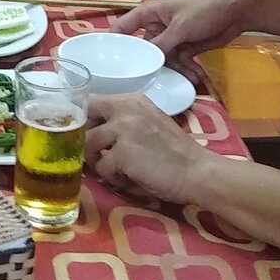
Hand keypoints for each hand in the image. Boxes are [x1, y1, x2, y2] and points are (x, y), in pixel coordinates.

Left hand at [84, 92, 215, 205]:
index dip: (84, 119)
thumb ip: (124, 121)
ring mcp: (123, 129)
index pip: (92, 101)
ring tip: (112, 169)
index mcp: (132, 100)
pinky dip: (110, 177)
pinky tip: (125, 178)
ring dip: (96, 160)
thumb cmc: (175, 152)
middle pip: (83, 118)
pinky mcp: (123, 153)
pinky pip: (101, 167)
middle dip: (83, 137)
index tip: (86, 134)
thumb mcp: (149, 123)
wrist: (197, 171)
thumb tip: (94, 130)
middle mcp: (125, 109)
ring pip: (87, 144)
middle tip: (93, 153)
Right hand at [111, 0, 249, 86]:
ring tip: (190, 77)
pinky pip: (180, 61)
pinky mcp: (186, 46)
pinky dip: (188, 69)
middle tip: (156, 80)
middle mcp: (157, 25)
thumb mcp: (180, 27)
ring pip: (165, 59)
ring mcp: (172, 37)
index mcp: (149, 13)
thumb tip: (144, 61)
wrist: (237, 11)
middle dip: (153, 64)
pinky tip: (197, 76)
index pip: (123, 27)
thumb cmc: (204, 9)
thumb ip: (161, 45)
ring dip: (177, 69)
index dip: (115, 43)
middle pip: (146, 49)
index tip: (110, 64)